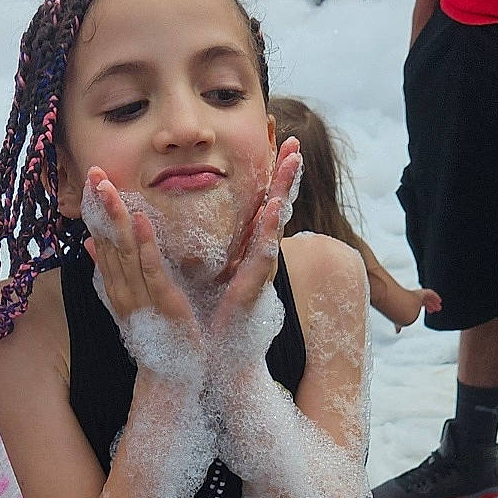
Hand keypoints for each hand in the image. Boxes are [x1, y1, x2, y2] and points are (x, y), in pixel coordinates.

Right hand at [83, 169, 201, 359]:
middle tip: (94, 172)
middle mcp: (122, 290)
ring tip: (109, 187)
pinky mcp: (163, 304)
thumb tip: (91, 244)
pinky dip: (145, 245)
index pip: (102, 241)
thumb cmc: (154, 336)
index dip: (96, 210)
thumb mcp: (129, 300)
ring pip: (125, 252)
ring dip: (117, 218)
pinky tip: (140, 221)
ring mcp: (141, 297)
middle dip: (101, 206)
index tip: (90, 180)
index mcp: (116, 286)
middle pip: (108, 242)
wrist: (170, 378)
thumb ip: (110, 272)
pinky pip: (151, 271)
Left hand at [209, 139, 300, 330]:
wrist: (219, 355)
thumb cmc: (214, 315)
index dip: (269, 175)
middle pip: (275, 207)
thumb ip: (209, 247)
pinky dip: (270, 230)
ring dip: (284, 191)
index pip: (260, 205)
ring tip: (293, 162)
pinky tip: (274, 209)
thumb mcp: (211, 272)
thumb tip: (202, 224)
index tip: (276, 142)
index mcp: (248, 249)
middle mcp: (259, 256)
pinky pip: (263, 254)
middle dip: (285, 174)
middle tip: (294, 142)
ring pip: (275, 224)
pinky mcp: (253, 287)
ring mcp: (260, 270)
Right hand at [384, 283, 441, 330]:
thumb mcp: (399, 320)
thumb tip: (397, 331)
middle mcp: (414, 298)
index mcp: (409, 303)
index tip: (430, 310)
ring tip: (439, 307)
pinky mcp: (422, 293)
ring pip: (429, 298)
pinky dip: (435, 297)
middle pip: (425, 300)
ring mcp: (418, 295)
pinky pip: (431, 293)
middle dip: (430, 305)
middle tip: (434, 309)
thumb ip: (399, 324)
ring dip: (434, 302)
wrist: (398, 307)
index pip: (419, 304)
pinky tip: (439, 301)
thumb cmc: (398, 313)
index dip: (426, 306)